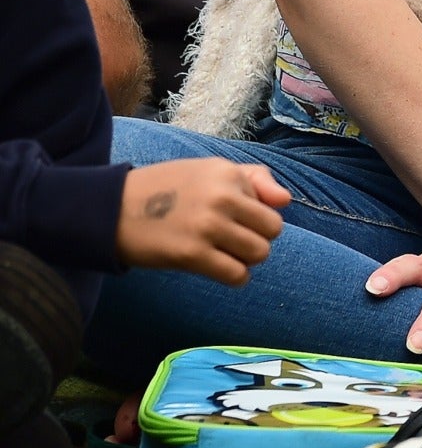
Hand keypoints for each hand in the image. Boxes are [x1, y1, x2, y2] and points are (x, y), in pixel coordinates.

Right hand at [115, 159, 289, 284]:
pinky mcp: (192, 254)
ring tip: (223, 254)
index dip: (255, 216)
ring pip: (259, 253)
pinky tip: (218, 269)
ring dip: (245, 259)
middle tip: (231, 241)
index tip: (232, 218)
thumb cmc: (165, 190)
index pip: (273, 206)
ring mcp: (208, 226)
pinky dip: (234, 277)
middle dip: (256, 239)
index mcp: (228, 173)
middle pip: (273, 231)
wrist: (110, 209)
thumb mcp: (208, 170)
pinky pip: (237, 274)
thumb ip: (254, 179)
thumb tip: (286, 200)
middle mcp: (222, 196)